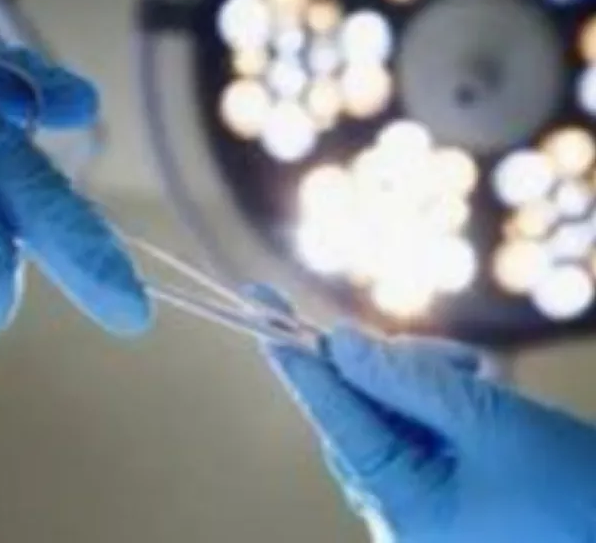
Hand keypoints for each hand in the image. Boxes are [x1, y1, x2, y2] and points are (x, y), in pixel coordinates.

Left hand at [251, 288, 595, 542]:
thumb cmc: (576, 491)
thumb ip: (406, 379)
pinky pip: (413, 433)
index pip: (333, 417)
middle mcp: (395, 515)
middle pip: (359, 413)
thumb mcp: (489, 421)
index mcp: (401, 508)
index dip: (297, 358)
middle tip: (448, 356)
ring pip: (387, 417)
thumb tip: (338, 343)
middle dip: (390, 369)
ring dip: (423, 381)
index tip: (260, 308)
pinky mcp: (436, 496)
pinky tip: (481, 388)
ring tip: (484, 377)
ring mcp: (415, 509)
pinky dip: (436, 401)